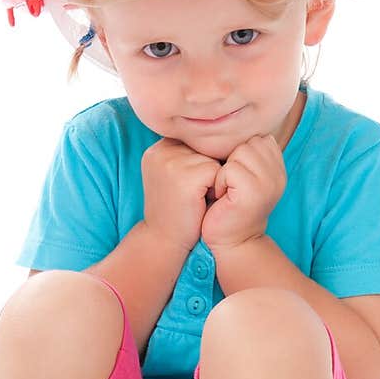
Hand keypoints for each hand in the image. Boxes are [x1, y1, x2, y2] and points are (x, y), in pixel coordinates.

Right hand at [140, 137, 220, 254]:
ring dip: (212, 179)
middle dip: (207, 170)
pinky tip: (201, 201)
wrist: (163, 242)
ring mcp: (171, 162)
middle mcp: (161, 151)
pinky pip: (217, 171)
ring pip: (213, 159)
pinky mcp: (185, 177)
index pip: (195, 141)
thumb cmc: (175, 211)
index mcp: (157, 149)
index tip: (190, 186)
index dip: (200, 164)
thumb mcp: (174, 177)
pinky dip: (216, 187)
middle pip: (205, 148)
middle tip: (193, 194)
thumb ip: (186, 155)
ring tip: (196, 198)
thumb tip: (222, 135)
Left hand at [200, 134, 286, 251]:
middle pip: (249, 141)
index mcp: (277, 167)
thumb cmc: (229, 207)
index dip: (239, 153)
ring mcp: (268, 183)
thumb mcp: (241, 175)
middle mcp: (279, 174)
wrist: (231, 242)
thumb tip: (230, 122)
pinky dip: (220, 182)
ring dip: (224, 171)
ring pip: (239, 152)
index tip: (236, 178)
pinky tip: (223, 198)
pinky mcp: (254, 193)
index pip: (257, 137)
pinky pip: (230, 169)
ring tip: (226, 191)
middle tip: (229, 186)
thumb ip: (246, 153)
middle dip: (231, 160)